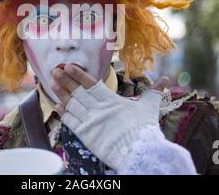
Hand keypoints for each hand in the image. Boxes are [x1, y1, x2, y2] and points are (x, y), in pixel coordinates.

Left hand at [51, 64, 168, 169]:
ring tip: (52, 83)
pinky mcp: (86, 135)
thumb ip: (153, 92)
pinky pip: (71, 122)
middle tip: (55, 70)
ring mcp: (90, 121)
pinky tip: (57, 107)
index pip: (90, 84)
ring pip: (72, 104)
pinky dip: (64, 114)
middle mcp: (98, 108)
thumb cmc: (144, 129)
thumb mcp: (149, 108)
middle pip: (77, 92)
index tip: (68, 66)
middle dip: (65, 80)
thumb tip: (166, 80)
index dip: (78, 74)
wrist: (138, 151)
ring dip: (61, 93)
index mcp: (111, 100)